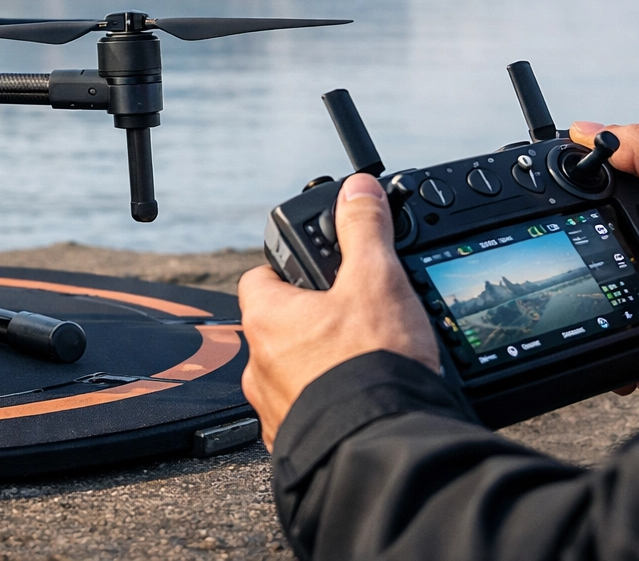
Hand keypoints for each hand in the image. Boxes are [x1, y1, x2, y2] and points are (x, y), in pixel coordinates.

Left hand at [239, 173, 437, 449]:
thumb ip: (364, 230)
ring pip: (290, 373)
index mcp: (267, 318)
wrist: (381, 449)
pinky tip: (359, 401)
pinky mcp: (295, 442)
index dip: (286, 268)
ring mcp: (274, 407)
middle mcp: (258, 364)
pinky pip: (306, 414)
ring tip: (361, 362)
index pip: (260, 278)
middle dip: (311, 321)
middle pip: (278, 328)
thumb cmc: (371, 367)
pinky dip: (328, 405)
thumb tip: (358, 191)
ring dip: (317, 366)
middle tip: (351, 318)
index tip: (314, 269)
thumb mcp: (376, 281)